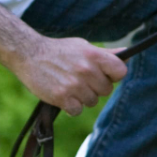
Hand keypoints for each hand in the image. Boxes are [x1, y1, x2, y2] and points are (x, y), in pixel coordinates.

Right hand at [9, 35, 127, 116]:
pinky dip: (71, 106)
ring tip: (70, 85)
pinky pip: (77, 110)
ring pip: (92, 102)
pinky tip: (63, 95)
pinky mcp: (61, 97)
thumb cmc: (59, 50)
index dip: (114, 75)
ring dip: (83, 97)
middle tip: (82, 80)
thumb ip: (105, 54)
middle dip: (96, 87)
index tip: (106, 74)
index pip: (121, 71)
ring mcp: (74, 85)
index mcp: (94, 55)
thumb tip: (127, 54)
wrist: (29, 54)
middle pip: (106, 90)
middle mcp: (86, 70)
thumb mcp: (83, 46)